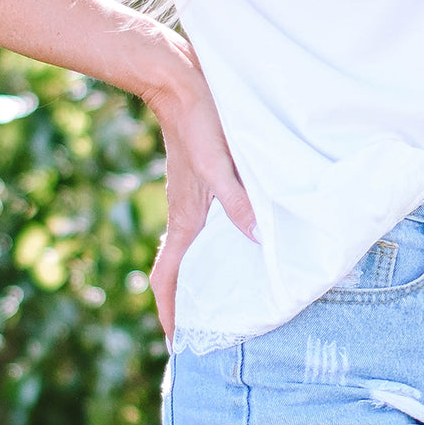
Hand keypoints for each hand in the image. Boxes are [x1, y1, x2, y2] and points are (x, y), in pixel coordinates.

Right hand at [142, 44, 257, 341]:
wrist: (179, 81)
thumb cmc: (198, 123)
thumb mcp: (220, 165)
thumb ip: (238, 202)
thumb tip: (255, 241)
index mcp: (183, 218)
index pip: (167, 277)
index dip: (170, 311)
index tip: (177, 343)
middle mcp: (185, 214)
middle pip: (181, 269)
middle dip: (190, 301)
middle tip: (211, 326)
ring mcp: (192, 198)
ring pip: (195, 248)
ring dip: (205, 273)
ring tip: (230, 292)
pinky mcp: (202, 181)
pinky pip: (207, 224)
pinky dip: (218, 242)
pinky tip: (242, 240)